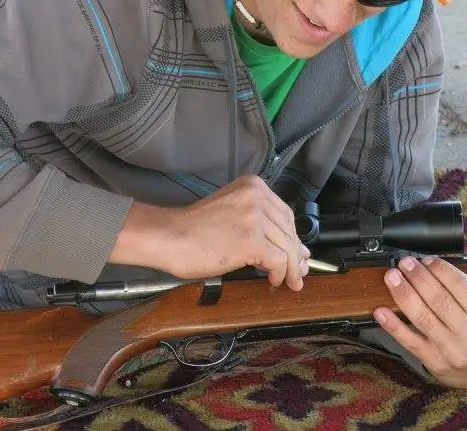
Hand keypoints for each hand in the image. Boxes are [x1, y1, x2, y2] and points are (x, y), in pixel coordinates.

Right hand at [110, 175, 309, 290]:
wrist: (168, 237)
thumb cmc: (192, 229)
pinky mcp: (252, 240)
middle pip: (288, 230)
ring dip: (290, 268)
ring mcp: (255, 218)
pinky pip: (278, 260)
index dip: (292, 236)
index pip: (284, 213)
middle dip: (295, 254)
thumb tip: (284, 243)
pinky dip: (279, 274)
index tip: (297, 252)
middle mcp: (257, 196)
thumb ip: (256, 221)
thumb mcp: (229, 210)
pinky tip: (273, 281)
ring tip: (289, 281)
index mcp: (252, 185)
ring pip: (287, 247)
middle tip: (298, 272)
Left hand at [373, 256, 466, 388]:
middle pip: (440, 301)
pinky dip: (393, 325)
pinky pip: (409, 341)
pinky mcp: (434, 362)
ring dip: (404, 294)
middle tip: (406, 263)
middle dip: (419, 278)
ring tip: (393, 277)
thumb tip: (430, 266)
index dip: (443, 271)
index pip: (464, 290)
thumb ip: (463, 294)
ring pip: (423, 318)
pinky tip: (382, 311)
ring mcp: (451, 351)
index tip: (427, 259)